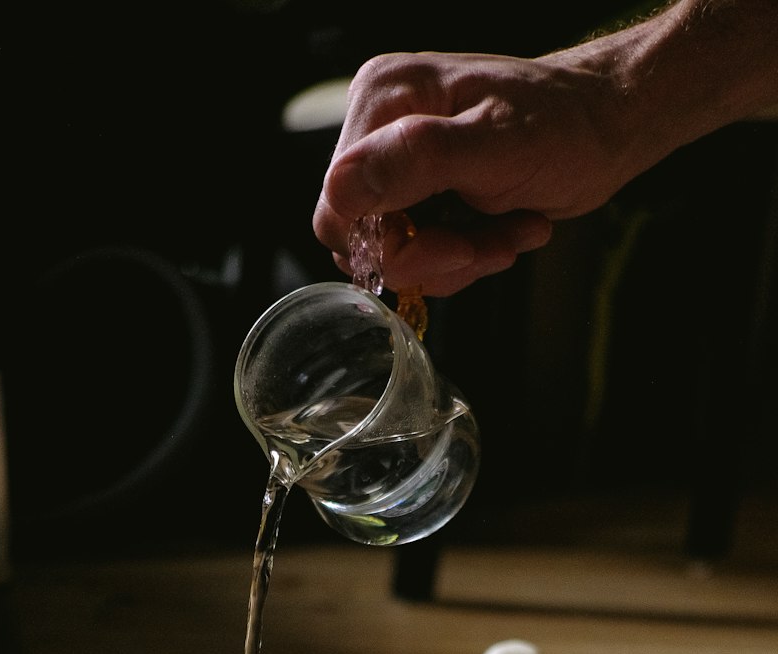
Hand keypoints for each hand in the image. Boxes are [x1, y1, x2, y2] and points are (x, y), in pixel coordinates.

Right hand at [312, 48, 641, 296]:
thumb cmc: (564, 126)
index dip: (389, 246)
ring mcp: (400, 164)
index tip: (452, 245)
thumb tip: (344, 188)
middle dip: (432, 255)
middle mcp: (380, 130)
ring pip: (397, 254)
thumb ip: (416, 161)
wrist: (607, 128)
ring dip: (458, 260)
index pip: (338, 206)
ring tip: (507, 231)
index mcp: (382, 100)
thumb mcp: (494, 144)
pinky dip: (466, 257)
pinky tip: (505, 229)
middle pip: (367, 238)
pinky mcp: (422, 193)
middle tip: (486, 243)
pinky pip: (421, 254)